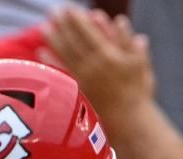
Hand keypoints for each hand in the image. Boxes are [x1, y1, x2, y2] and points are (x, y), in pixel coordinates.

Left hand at [43, 6, 153, 133]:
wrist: (130, 123)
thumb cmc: (138, 94)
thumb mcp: (141, 64)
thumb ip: (130, 43)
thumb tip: (120, 21)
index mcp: (109, 56)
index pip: (89, 32)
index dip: (77, 19)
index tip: (69, 8)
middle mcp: (93, 67)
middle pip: (74, 41)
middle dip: (62, 25)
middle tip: (52, 11)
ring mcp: (83, 81)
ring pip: (65, 56)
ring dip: (53, 40)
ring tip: (44, 27)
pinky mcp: (77, 94)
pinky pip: (62, 75)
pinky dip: (51, 63)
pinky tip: (42, 53)